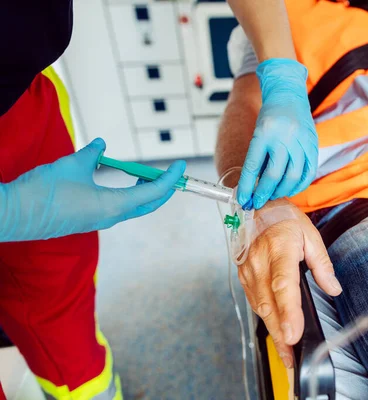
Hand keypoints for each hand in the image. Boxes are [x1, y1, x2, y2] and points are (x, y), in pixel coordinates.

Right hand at [0, 138, 185, 240]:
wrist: (15, 215)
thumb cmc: (43, 193)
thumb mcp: (72, 165)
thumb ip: (91, 154)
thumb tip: (101, 145)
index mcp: (113, 205)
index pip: (153, 192)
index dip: (170, 178)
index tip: (180, 166)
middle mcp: (111, 217)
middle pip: (147, 204)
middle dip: (163, 189)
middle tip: (170, 173)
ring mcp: (98, 221)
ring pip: (132, 207)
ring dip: (144, 191)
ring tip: (146, 173)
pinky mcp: (87, 220)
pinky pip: (117, 208)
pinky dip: (127, 195)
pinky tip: (121, 182)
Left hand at [237, 59, 317, 209]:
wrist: (288, 93)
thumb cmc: (270, 116)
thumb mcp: (258, 133)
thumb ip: (258, 159)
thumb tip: (253, 188)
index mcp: (264, 132)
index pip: (253, 166)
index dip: (247, 186)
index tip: (243, 199)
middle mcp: (284, 136)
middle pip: (274, 174)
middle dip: (264, 193)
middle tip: (258, 202)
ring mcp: (301, 140)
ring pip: (293, 176)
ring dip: (282, 191)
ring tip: (274, 195)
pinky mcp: (313, 144)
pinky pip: (309, 171)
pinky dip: (300, 184)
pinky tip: (291, 189)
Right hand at [239, 199, 341, 366]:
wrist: (256, 206)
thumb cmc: (283, 219)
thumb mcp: (310, 233)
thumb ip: (321, 263)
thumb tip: (333, 288)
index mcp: (279, 248)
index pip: (283, 285)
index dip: (288, 313)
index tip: (293, 335)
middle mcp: (259, 262)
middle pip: (269, 304)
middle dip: (280, 334)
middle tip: (290, 358)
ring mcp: (248, 270)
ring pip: (260, 307)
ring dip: (273, 331)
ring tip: (286, 352)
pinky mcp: (243, 276)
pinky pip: (255, 301)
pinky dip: (266, 318)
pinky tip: (276, 331)